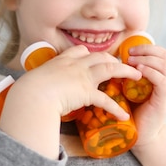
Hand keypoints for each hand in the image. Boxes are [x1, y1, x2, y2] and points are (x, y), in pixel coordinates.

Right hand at [0, 45, 140, 157]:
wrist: (30, 95)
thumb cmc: (27, 91)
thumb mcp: (34, 81)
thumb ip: (41, 83)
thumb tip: (34, 92)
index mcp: (61, 61)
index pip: (79, 51)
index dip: (90, 54)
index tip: (96, 56)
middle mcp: (74, 65)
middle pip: (100, 56)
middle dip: (114, 59)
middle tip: (124, 64)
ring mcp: (81, 76)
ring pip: (110, 68)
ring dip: (126, 71)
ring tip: (138, 77)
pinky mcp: (85, 91)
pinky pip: (105, 100)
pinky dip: (116, 108)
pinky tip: (124, 115)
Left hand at [125, 43, 165, 146]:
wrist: (140, 135)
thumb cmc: (132, 111)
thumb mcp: (128, 88)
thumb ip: (126, 75)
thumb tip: (109, 60)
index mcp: (158, 75)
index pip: (160, 53)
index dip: (146, 47)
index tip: (129, 50)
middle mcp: (165, 80)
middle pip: (165, 55)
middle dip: (146, 50)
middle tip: (129, 54)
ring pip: (165, 65)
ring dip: (147, 60)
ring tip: (132, 62)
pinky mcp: (164, 100)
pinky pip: (163, 81)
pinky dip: (151, 73)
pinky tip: (139, 72)